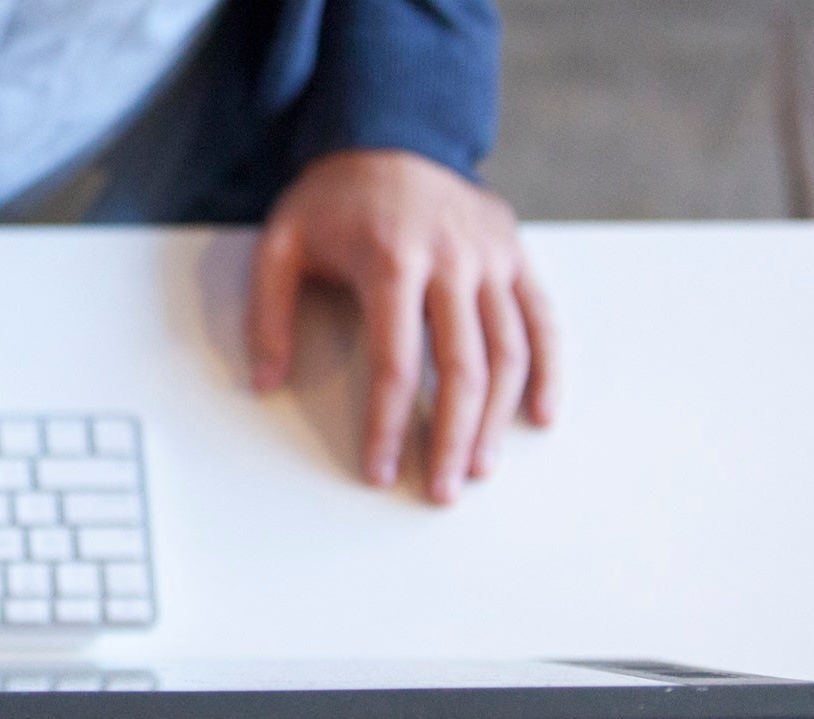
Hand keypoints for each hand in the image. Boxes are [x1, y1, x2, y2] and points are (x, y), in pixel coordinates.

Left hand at [247, 149, 558, 502]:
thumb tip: (265, 382)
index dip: (390, 424)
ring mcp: (492, 257)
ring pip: (510, 351)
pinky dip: (548, 370)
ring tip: (478, 467)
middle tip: (442, 490)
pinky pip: (542, 320)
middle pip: (463, 366)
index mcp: (392, 260)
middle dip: (452, 437)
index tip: (380, 470)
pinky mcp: (516, 255)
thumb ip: (270, 313)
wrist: (392, 133)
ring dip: (498, 417)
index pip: (396, 362)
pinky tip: (539, 416)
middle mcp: (453, 260)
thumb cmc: (333, 198)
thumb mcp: (281, 243)